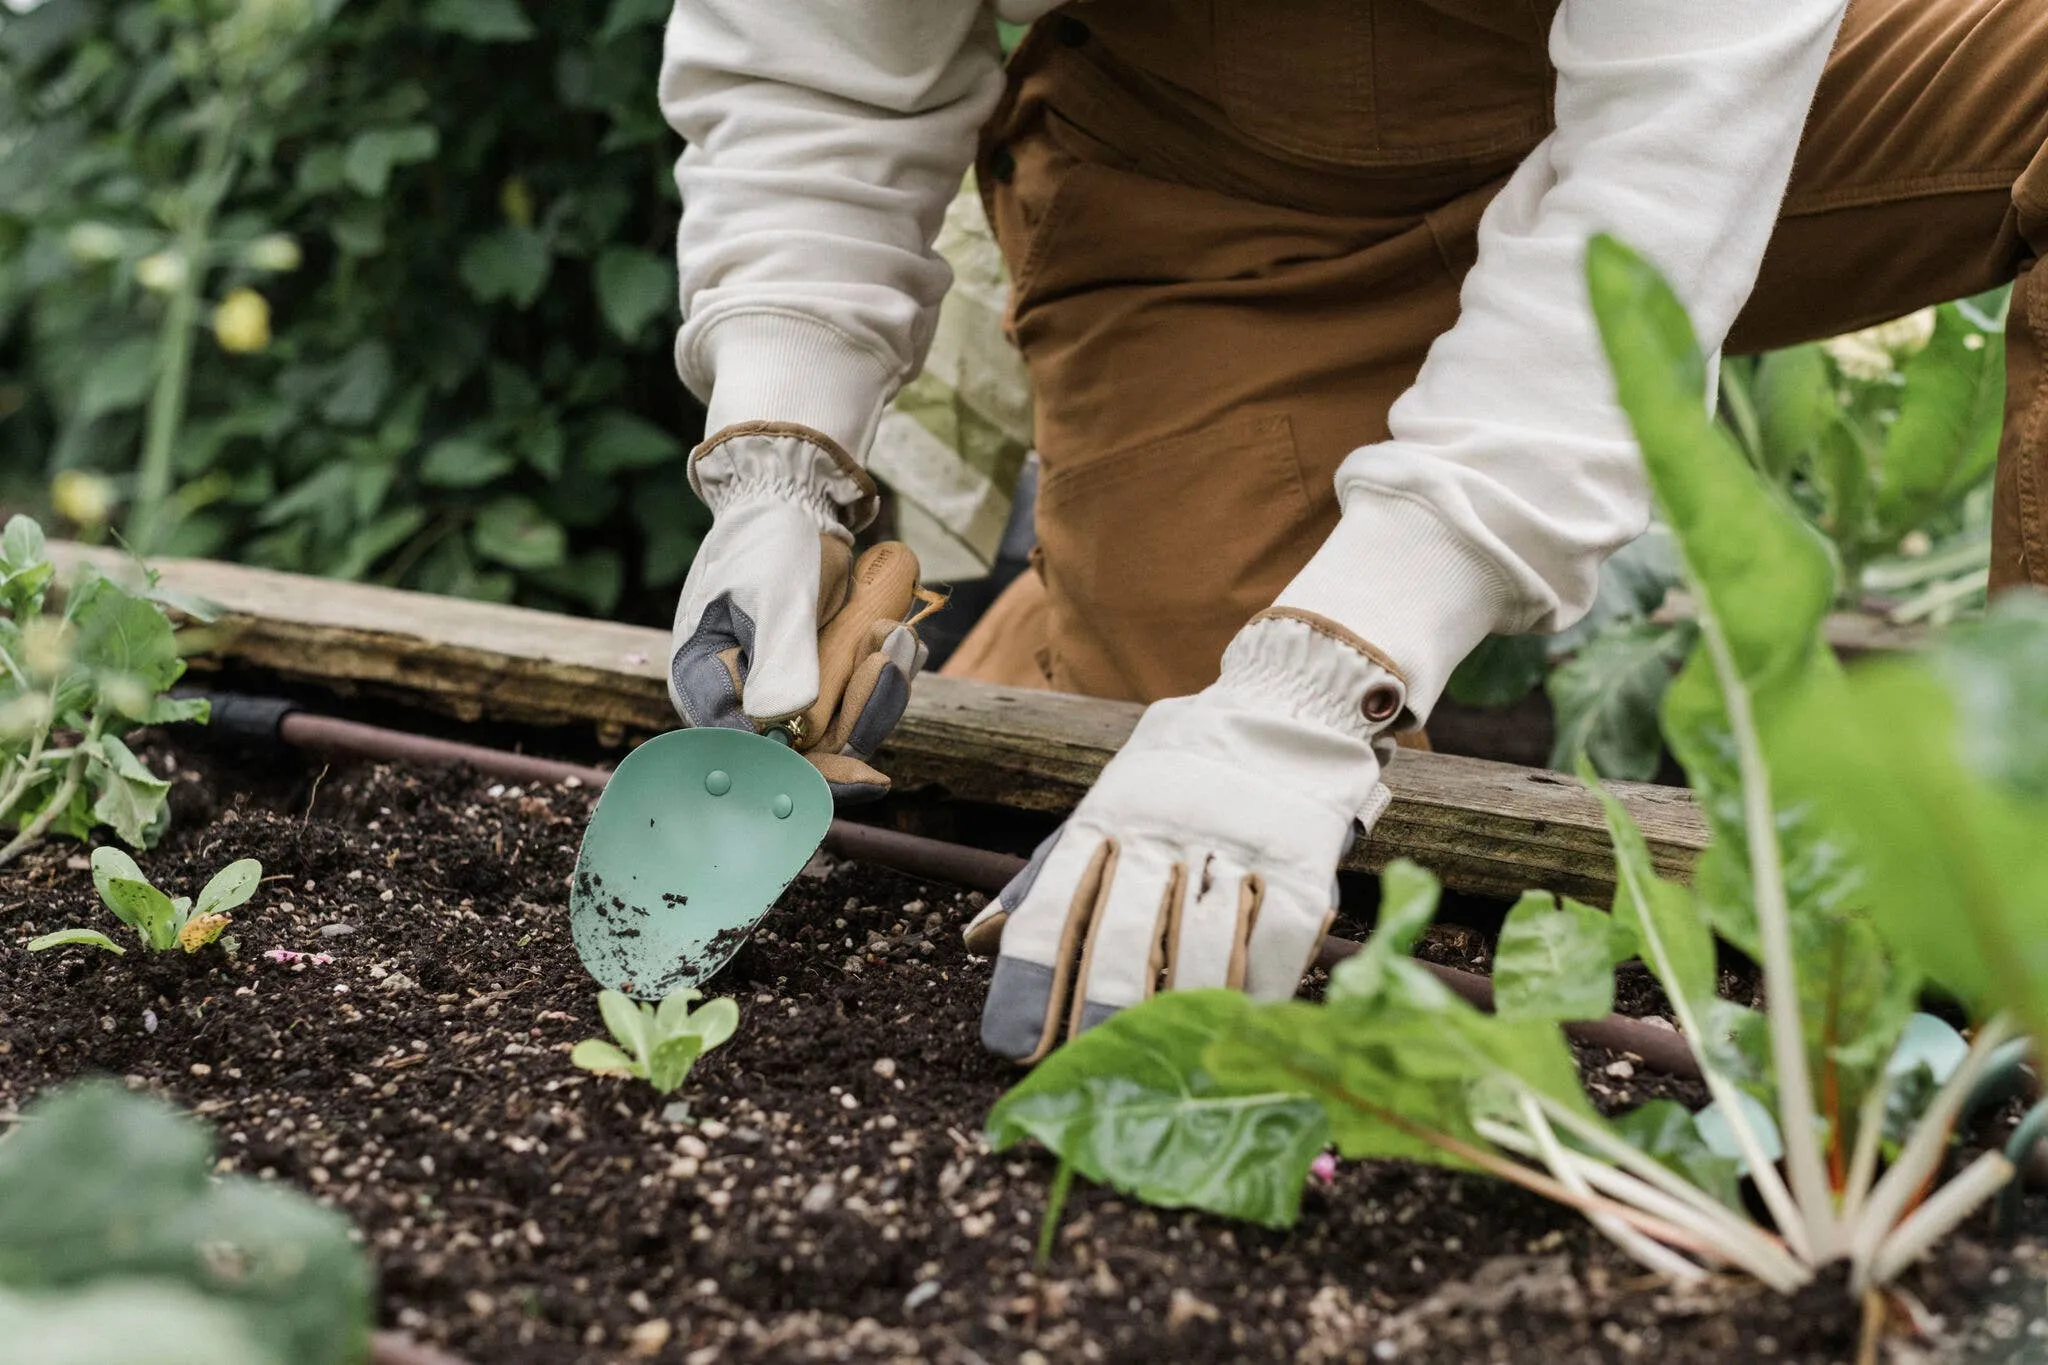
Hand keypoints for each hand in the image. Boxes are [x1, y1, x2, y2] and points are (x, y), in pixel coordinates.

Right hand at [668, 423, 939, 802]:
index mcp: (704, 685)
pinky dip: (883, 681)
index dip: (805, 775)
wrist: (791, 505)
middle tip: (890, 664)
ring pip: (838, 733)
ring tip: (893, 631)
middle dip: (857, 718)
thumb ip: (781, 658)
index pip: (749, 755)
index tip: (863, 775)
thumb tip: (780, 724)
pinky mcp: (816, 687)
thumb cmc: (768, 543)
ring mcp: (780, 699)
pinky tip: (897, 636)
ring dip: (877, 694)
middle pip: (802, 754)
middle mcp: (738, 705)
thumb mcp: (776, 595)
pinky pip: (856, 707)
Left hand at [964, 611, 1408, 1062]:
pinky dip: (1264, 986)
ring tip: (1168, 1061)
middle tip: (1092, 1066)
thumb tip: (974, 941)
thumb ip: (1043, 879)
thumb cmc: (1174, 781)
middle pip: (1129, 931)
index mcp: (1104, 821)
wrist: (1280, 713)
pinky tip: (1244, 1026)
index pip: (1055, 905)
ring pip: (1205, 940)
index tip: (1011, 1045)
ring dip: (1185, 1007)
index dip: (1032, 978)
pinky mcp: (1299, 859)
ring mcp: (1234, 844)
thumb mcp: (1100, 811)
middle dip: (1105, 1005)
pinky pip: (1280, 935)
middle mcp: (1162, 832)